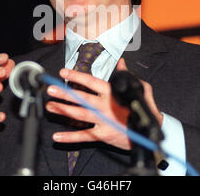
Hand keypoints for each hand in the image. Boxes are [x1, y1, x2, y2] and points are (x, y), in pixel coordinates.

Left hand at [45, 58, 162, 149]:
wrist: (149, 132)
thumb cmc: (144, 108)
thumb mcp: (140, 87)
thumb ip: (127, 75)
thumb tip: (121, 63)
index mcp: (112, 93)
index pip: (91, 82)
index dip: (76, 76)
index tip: (63, 72)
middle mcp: (105, 106)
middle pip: (81, 98)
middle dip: (64, 93)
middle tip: (51, 89)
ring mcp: (103, 121)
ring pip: (79, 115)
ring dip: (63, 110)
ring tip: (50, 106)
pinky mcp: (102, 135)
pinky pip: (83, 136)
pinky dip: (69, 137)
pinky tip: (57, 136)